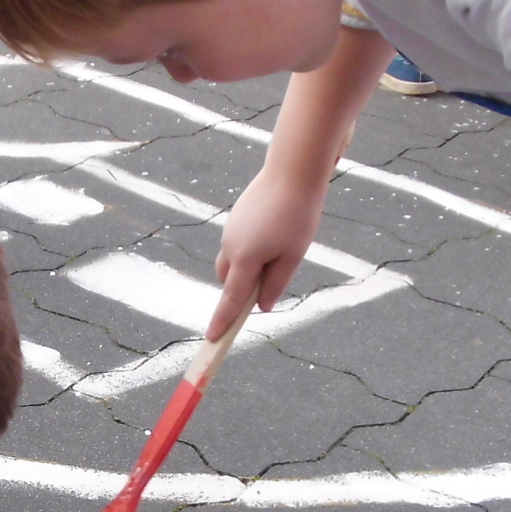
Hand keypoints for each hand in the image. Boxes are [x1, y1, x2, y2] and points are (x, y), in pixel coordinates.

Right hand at [215, 165, 327, 323]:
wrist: (292, 171)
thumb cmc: (297, 215)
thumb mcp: (292, 256)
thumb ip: (275, 284)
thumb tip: (261, 305)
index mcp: (245, 259)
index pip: (231, 299)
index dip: (222, 322)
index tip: (212, 340)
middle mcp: (230, 247)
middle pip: (228, 281)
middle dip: (240, 291)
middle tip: (270, 284)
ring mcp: (230, 231)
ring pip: (232, 262)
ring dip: (247, 269)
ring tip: (282, 248)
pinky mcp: (235, 219)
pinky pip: (237, 245)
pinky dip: (249, 251)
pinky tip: (275, 232)